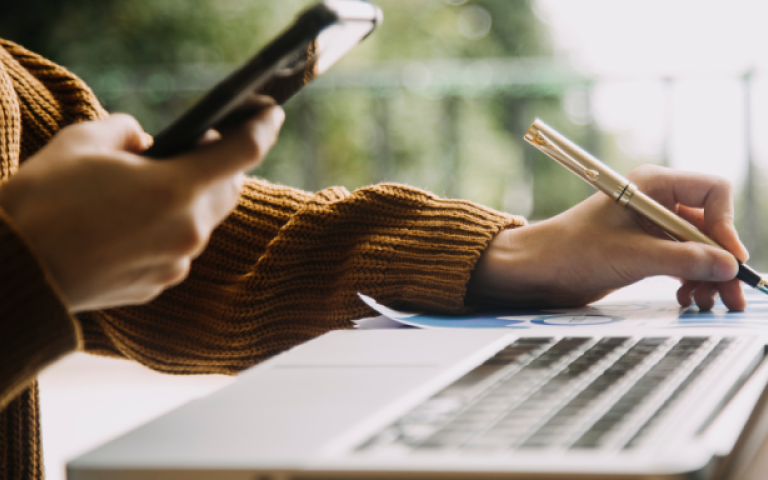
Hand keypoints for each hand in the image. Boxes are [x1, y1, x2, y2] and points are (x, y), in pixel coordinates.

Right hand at [0, 106, 283, 311]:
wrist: (16, 271)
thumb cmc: (44, 201)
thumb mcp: (84, 141)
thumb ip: (129, 130)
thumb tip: (148, 143)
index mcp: (176, 188)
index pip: (243, 151)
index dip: (262, 126)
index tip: (270, 112)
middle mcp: (188, 230)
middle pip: (228, 188)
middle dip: (221, 163)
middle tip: (199, 144)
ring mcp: (177, 263)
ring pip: (205, 221)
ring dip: (193, 197)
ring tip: (158, 183)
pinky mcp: (160, 285)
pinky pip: (180, 249)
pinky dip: (171, 228)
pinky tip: (138, 221)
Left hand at [467, 165, 747, 310]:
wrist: (538, 269)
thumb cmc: (574, 252)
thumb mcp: (633, 257)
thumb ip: (683, 260)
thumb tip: (728, 266)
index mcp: (653, 185)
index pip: (712, 192)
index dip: (725, 226)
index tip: (728, 260)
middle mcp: (656, 201)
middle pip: (709, 225)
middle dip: (720, 261)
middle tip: (733, 297)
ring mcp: (651, 226)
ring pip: (698, 247)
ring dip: (707, 275)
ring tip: (705, 304)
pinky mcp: (644, 248)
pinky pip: (681, 260)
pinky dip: (688, 279)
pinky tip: (686, 299)